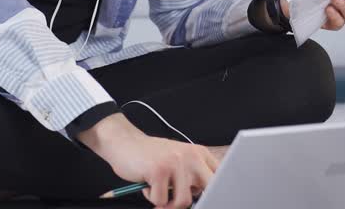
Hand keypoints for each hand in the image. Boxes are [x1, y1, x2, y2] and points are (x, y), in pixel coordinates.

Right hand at [78, 113, 217, 208]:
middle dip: (191, 201)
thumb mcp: (179, 162)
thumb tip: (209, 200)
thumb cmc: (152, 157)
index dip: (217, 193)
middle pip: (209, 191)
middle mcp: (191, 155)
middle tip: (174, 201)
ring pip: (183, 202)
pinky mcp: (159, 170)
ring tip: (159, 188)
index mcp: (199, 153)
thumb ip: (194, 176)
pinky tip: (147, 182)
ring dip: (167, 202)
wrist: (124, 142)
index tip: (210, 200)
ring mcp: (176, 162)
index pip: (220, 177)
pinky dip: (151, 197)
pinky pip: (160, 200)